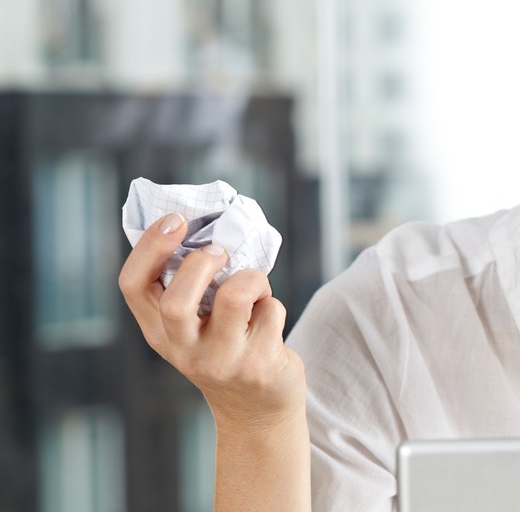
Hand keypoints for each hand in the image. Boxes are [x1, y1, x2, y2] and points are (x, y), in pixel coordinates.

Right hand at [118, 213, 305, 426]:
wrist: (256, 412)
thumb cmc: (226, 349)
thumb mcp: (196, 327)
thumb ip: (192, 289)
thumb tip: (209, 228)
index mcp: (159, 332)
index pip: (133, 287)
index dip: (150, 247)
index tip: (175, 219)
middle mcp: (183, 349)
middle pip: (176, 300)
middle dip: (202, 263)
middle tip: (220, 253)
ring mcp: (221, 360)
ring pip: (234, 297)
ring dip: (252, 278)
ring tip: (255, 287)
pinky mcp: (259, 365)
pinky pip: (271, 310)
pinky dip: (274, 304)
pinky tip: (268, 321)